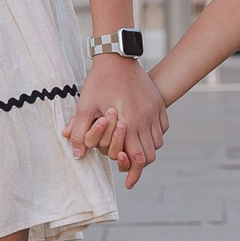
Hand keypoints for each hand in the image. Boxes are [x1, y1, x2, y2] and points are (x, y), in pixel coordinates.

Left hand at [69, 54, 167, 186]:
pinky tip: (143, 133)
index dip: (134, 174)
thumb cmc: (99, 82)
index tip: (128, 184)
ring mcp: (154, 110)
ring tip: (135, 149)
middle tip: (130, 168)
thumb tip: (77, 156)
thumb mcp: (84, 106)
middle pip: (150, 154)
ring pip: (157, 142)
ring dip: (147, 149)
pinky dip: (155, 135)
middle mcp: (145, 119)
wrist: (116, 56)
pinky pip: (162, 127)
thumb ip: (80, 133)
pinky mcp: (158, 103)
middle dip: (141, 164)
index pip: (138, 158)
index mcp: (129, 122)